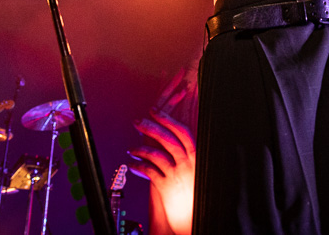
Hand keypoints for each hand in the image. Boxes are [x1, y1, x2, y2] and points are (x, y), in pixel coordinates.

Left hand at [128, 109, 194, 234]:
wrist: (196, 218)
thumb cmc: (196, 192)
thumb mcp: (197, 169)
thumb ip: (186, 155)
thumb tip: (173, 139)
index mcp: (196, 155)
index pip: (182, 131)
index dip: (167, 119)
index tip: (155, 111)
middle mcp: (187, 163)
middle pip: (167, 139)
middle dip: (150, 127)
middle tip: (137, 121)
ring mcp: (177, 174)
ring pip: (156, 154)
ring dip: (140, 149)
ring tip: (131, 148)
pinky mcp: (166, 187)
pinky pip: (149, 172)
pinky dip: (138, 166)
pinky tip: (132, 165)